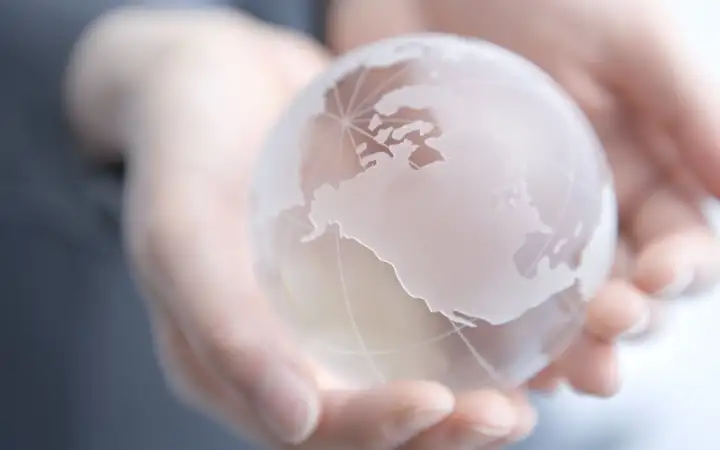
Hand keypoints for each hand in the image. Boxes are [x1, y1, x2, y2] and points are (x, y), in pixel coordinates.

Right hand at [67, 8, 535, 449]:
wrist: (209, 79)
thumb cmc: (180, 148)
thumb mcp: (178, 230)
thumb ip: (221, 325)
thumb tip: (297, 420)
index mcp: (232, 365)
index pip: (311, 429)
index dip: (375, 431)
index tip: (439, 404)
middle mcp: (285, 351)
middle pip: (369, 417)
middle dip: (439, 429)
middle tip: (508, 414)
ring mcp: (326, 311)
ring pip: (404, 372)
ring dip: (470, 392)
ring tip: (539, 383)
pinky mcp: (361, 269)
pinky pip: (418, 307)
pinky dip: (472, 324)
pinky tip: (525, 315)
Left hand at [330, 0, 719, 411]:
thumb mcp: (630, 38)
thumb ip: (696, 110)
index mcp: (640, 160)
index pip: (679, 239)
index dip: (678, 273)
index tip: (654, 281)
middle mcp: (582, 199)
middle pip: (619, 284)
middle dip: (624, 321)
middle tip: (605, 336)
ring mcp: (513, 217)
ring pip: (550, 303)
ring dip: (565, 346)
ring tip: (563, 378)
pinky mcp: (451, 223)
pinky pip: (475, 289)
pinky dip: (491, 329)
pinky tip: (494, 359)